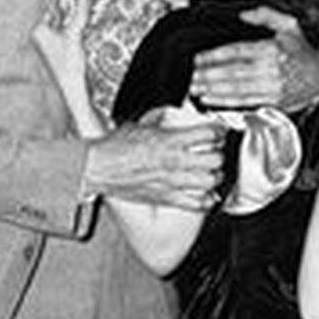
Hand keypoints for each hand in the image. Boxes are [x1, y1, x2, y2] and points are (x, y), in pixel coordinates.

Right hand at [81, 109, 225, 208]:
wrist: (98, 168)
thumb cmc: (114, 148)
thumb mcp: (139, 125)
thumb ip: (158, 120)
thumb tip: (167, 114)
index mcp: (169, 141)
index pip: (207, 134)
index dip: (218, 131)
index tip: (219, 132)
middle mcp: (174, 162)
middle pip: (215, 160)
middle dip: (219, 156)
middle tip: (217, 153)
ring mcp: (172, 182)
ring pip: (210, 183)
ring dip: (215, 177)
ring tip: (214, 174)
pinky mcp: (166, 198)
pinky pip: (196, 204)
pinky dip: (206, 200)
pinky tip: (207, 195)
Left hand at [189, 7, 318, 111]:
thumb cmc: (303, 52)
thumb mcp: (289, 25)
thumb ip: (265, 16)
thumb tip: (243, 14)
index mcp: (272, 49)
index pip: (236, 52)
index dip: (213, 56)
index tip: (197, 59)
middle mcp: (271, 70)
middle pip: (232, 73)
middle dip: (208, 76)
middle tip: (191, 77)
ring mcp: (272, 88)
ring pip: (236, 90)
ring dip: (213, 90)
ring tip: (196, 89)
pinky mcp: (272, 102)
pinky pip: (244, 102)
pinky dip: (225, 103)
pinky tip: (212, 100)